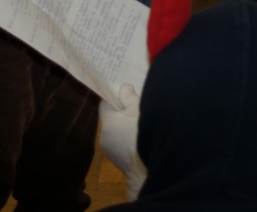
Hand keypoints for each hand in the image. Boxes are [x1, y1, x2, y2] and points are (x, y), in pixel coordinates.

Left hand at [99, 83, 146, 199]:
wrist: (151, 167)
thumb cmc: (143, 132)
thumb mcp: (138, 108)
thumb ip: (129, 97)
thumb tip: (124, 88)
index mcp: (106, 125)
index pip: (105, 104)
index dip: (114, 95)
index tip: (122, 88)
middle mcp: (106, 140)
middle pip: (113, 119)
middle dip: (123, 110)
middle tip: (136, 100)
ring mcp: (114, 154)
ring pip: (119, 132)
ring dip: (128, 125)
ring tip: (142, 118)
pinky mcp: (124, 163)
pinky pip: (125, 144)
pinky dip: (132, 138)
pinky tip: (144, 134)